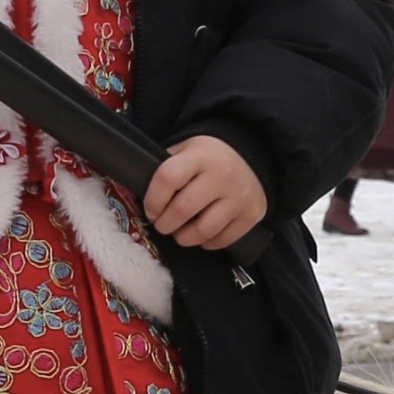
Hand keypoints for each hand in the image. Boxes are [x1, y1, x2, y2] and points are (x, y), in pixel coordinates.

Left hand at [142, 132, 265, 247]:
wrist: (251, 155)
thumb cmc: (209, 157)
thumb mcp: (186, 150)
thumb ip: (167, 168)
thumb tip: (141, 195)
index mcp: (200, 155)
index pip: (167, 178)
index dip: (153, 200)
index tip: (151, 209)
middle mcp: (222, 175)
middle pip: (182, 210)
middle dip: (164, 224)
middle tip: (162, 225)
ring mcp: (239, 196)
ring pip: (203, 230)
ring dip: (184, 238)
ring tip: (180, 233)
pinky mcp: (252, 214)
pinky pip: (222, 240)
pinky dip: (207, 243)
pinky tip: (201, 235)